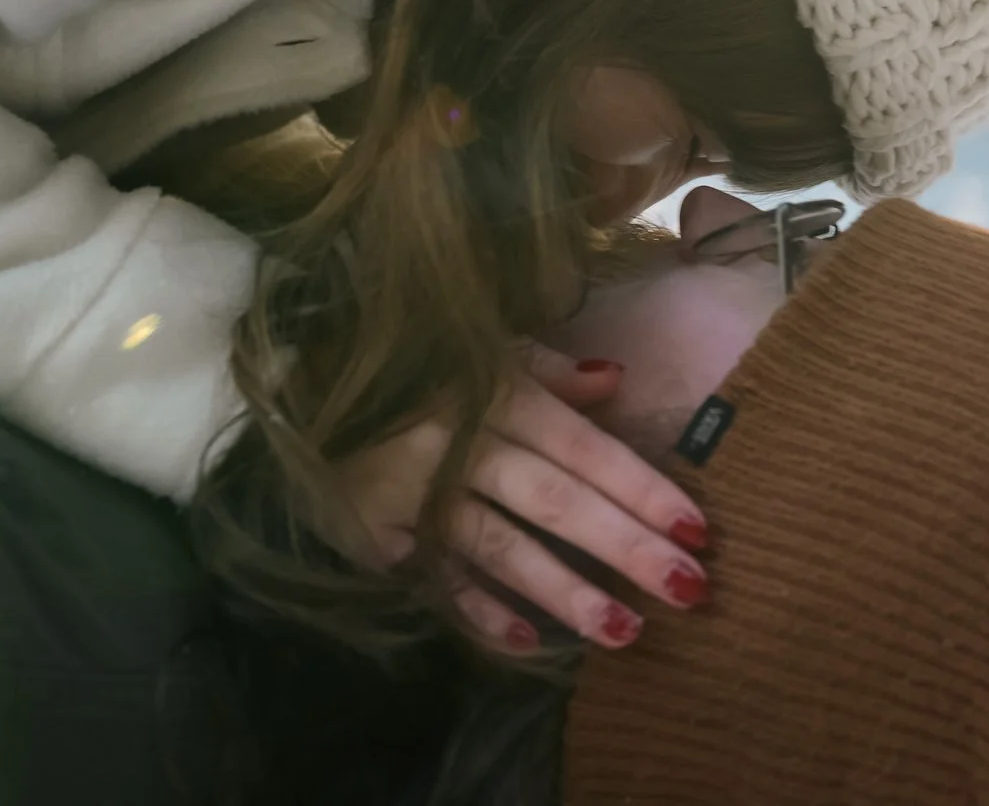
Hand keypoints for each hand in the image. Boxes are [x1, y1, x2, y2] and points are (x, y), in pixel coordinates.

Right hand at [334, 344, 711, 653]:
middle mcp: (459, 441)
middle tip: (689, 591)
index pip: (581, 444)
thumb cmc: (406, 362)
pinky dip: (477, 610)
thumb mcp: (474, 344)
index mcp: (491, 388)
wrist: (292, 376)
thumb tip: (617, 381)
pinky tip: (528, 644)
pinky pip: (435, 578)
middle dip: (624, 546)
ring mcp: (415, 492)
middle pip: (554, 500)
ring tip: (624, 632)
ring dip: (564, 591)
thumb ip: (547, 367)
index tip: (696, 530)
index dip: (640, 487)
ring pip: (500, 546)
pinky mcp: (376, 533)